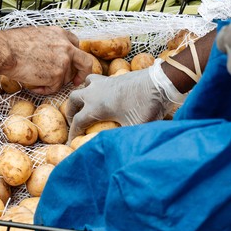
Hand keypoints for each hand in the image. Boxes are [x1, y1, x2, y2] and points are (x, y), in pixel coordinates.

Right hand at [0, 27, 94, 94]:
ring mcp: (64, 61)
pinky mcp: (58, 74)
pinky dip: (45, 90)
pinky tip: (34, 86)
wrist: (5, 51)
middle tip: (76, 82)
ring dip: (53, 82)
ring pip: (66, 78)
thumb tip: (51, 56)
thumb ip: (50, 44)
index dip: (75, 57)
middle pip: (85, 61)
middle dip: (83, 73)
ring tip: (36, 80)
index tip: (73, 66)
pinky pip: (55, 88)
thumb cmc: (13, 44)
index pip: (76, 45)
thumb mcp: (38, 36)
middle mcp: (66, 46)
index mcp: (60, 34)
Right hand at [64, 61, 184, 140]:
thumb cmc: (146, 106)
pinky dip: (95, 86)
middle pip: (73, 99)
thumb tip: (118, 154)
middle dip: (70, 111)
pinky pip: (98, 79)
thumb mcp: (134, 128)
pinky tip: (105, 94)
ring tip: (86, 103)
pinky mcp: (115, 77)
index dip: (73, 133)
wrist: (160, 83)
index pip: (77, 122)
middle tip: (74, 121)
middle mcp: (95, 92)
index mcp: (96, 106)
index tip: (71, 142)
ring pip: (84, 84)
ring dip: (82, 93)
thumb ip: (122, 140)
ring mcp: (104, 82)